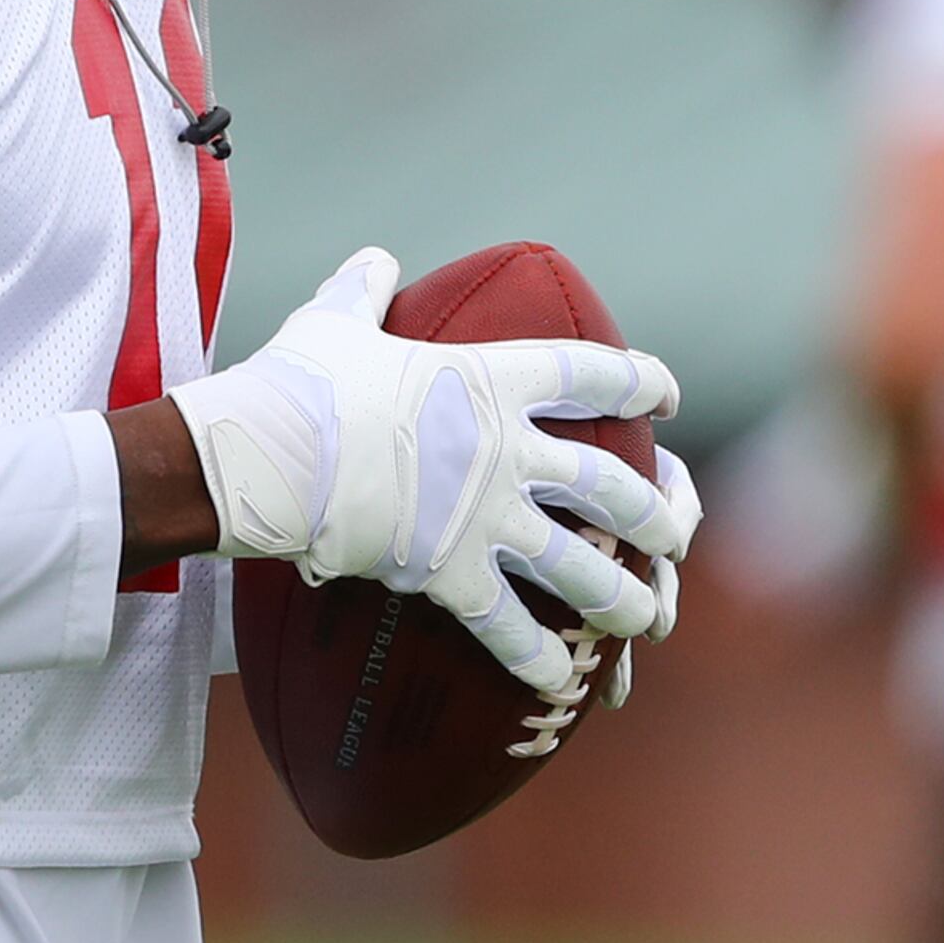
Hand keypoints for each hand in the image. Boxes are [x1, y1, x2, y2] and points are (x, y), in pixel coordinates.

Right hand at [166, 249, 696, 694]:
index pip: (592, 374)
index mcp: (492, 380)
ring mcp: (485, 516)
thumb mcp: (333, 322)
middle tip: (677, 533)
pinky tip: (558, 681)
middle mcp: (507, 451)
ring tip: (647, 618)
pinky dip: (536, 658)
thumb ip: (364, 292)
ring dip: (623, 596)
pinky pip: (507, 625)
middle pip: (611, 483)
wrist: (266, 456)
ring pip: (581, 564)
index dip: (640, 382)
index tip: (666, 397)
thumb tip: (375, 262)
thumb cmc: (297, 383)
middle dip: (657, 512)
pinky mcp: (448, 572)